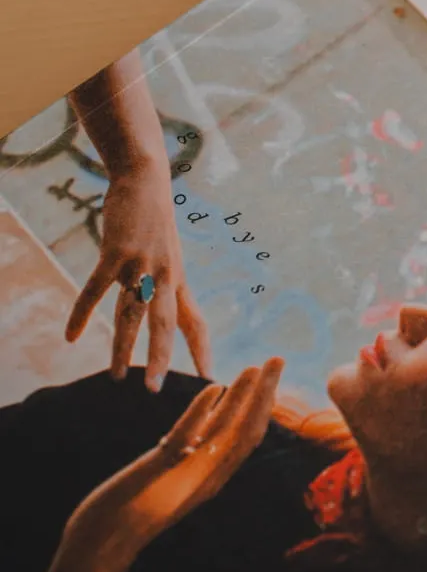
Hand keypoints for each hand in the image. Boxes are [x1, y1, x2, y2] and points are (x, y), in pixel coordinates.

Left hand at [41, 359, 284, 571]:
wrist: (106, 540)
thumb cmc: (137, 502)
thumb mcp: (173, 467)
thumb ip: (193, 444)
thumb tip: (209, 414)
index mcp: (212, 475)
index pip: (248, 435)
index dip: (264, 404)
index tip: (272, 374)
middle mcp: (207, 477)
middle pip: (246, 430)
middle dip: (264, 393)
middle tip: (277, 359)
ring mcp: (185, 475)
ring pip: (225, 432)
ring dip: (243, 397)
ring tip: (255, 367)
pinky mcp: (159, 469)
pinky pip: (185, 438)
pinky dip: (201, 412)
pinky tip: (213, 387)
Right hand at [65, 160, 210, 389]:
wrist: (146, 181)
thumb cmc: (155, 222)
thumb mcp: (168, 255)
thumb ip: (164, 283)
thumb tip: (159, 308)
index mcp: (178, 280)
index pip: (195, 321)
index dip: (202, 350)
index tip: (211, 378)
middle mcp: (165, 276)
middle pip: (165, 323)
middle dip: (160, 357)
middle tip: (154, 389)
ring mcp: (141, 264)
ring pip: (130, 312)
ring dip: (121, 346)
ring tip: (116, 376)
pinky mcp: (117, 253)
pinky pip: (95, 290)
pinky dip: (82, 314)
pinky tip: (71, 336)